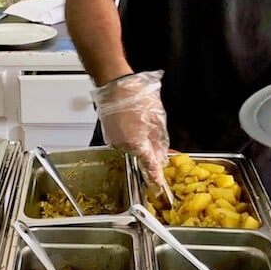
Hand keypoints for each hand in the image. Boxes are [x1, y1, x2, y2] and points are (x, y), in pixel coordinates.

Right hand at [91, 70, 169, 190]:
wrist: (115, 85)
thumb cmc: (136, 96)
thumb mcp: (157, 118)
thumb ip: (159, 140)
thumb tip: (161, 154)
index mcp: (137, 143)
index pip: (149, 165)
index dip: (155, 175)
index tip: (159, 184)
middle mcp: (123, 146)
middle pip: (140, 155)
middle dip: (148, 150)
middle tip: (154, 136)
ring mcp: (114, 141)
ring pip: (132, 148)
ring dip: (139, 141)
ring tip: (141, 123)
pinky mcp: (110, 135)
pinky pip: (124, 141)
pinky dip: (130, 136)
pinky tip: (133, 122)